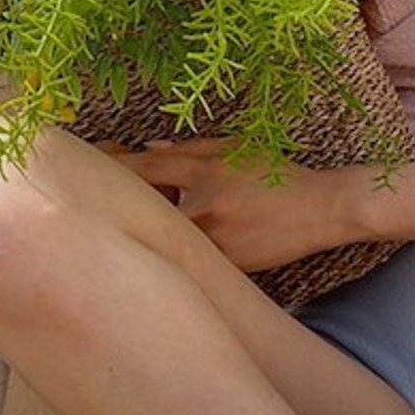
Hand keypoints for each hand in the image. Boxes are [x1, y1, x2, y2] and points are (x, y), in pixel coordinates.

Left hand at [106, 135, 362, 271]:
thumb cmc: (279, 175)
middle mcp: (204, 208)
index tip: (90, 165)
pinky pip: (189, 258)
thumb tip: (148, 150)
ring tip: (156, 225)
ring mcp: (214, 241)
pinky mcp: (225, 266)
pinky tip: (179, 247)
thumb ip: (190, 149)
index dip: (114, 166)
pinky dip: (177, 250)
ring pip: (165, 237)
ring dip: (152, 229)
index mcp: (206, 172)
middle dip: (124, 204)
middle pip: (145, 208)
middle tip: (103, 200)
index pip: (145, 168)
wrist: (323, 209)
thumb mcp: (238, 148)